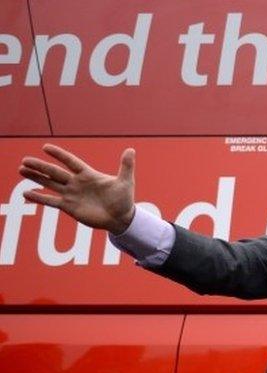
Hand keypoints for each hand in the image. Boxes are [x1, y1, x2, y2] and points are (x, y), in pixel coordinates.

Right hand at [19, 144, 136, 233]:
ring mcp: (71, 195)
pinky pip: (51, 201)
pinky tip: (26, 194)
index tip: (45, 147)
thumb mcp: (125, 181)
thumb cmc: (124, 199)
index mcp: (88, 175)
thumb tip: (131, 150)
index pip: (71, 162)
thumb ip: (126, 166)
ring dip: (36, 178)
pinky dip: (39, 198)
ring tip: (21, 170)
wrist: (121, 218)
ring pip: (50, 184)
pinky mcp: (69, 207)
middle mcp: (77, 183)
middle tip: (25, 160)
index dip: (59, 155)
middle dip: (40, 166)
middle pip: (55, 172)